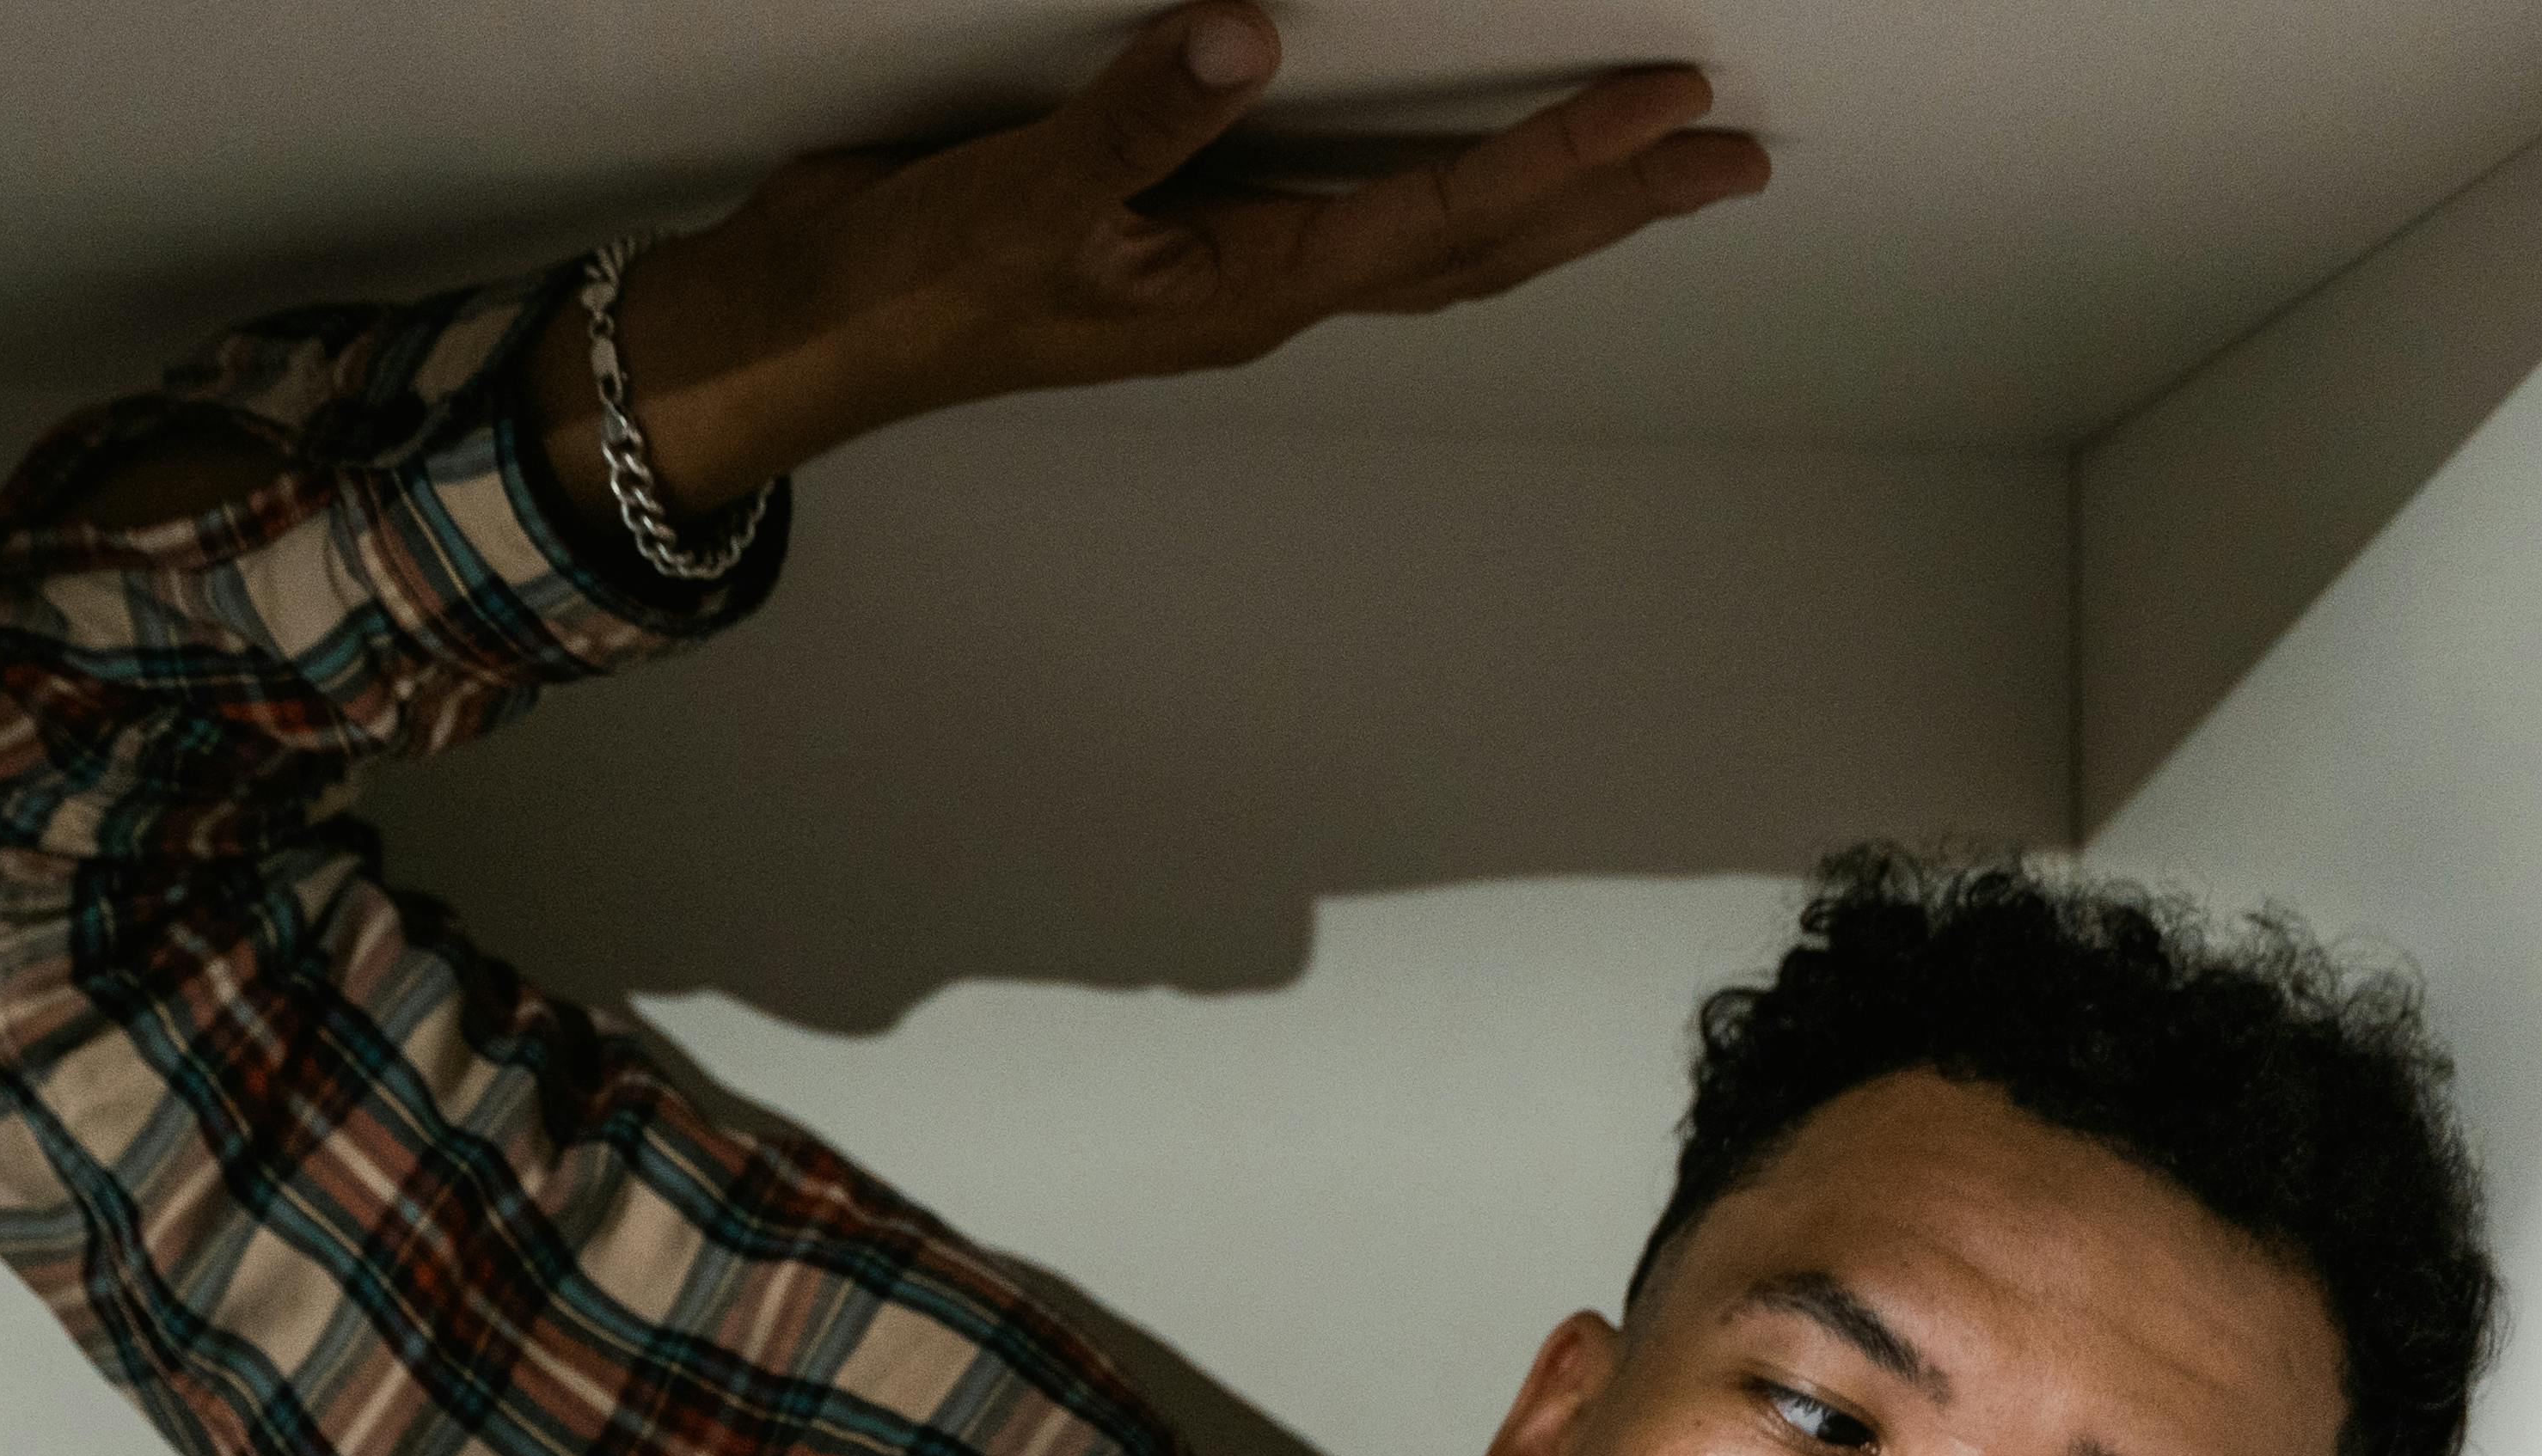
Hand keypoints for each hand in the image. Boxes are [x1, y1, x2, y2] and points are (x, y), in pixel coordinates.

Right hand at [532, 4, 1768, 521]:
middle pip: (1478, 248)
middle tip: (1732, 158)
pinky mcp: (1187, 241)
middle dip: (1611, 204)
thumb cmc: (905, 286)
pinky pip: (1361, 218)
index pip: (1442, 212)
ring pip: (1435, 245)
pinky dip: (1448, 193)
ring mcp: (1228, 273)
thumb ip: (1133, 118)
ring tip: (1654, 169)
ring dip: (1551, 208)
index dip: (1563, 158)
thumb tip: (1245, 37)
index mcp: (1240, 286)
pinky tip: (1476, 175)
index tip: (1668, 108)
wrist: (809, 333)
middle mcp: (1259, 292)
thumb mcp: (1015, 196)